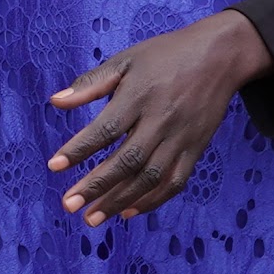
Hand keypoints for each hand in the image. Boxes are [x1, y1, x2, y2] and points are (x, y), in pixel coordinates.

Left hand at [47, 7, 272, 222]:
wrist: (220, 56)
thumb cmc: (165, 55)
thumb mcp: (125, 60)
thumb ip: (91, 83)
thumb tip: (55, 101)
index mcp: (139, 96)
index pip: (105, 129)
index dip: (79, 150)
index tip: (54, 167)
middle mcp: (160, 121)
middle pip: (127, 161)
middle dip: (96, 186)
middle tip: (69, 205)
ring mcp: (181, 138)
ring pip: (149, 178)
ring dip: (120, 200)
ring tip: (92, 217)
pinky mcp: (196, 149)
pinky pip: (175, 181)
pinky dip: (153, 200)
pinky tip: (128, 212)